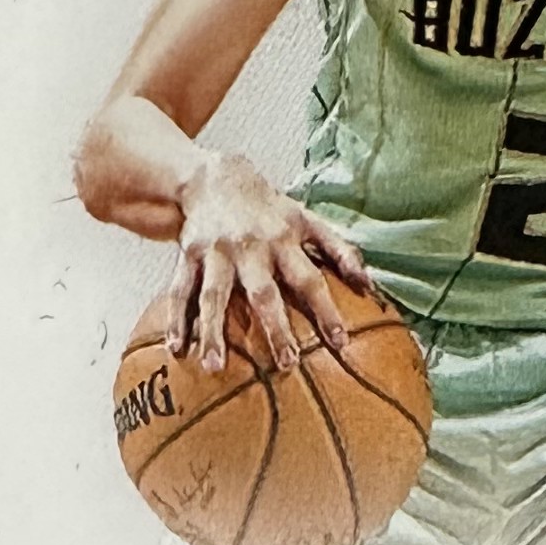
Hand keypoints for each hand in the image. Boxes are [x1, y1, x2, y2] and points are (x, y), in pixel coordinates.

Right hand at [168, 152, 368, 373]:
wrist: (214, 178)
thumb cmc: (268, 208)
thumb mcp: (307, 220)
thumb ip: (340, 250)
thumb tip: (368, 285)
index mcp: (283, 240)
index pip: (310, 279)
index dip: (326, 310)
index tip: (340, 342)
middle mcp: (249, 248)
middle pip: (262, 293)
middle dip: (275, 328)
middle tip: (286, 364)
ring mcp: (216, 252)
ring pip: (213, 296)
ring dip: (213, 332)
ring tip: (214, 367)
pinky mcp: (189, 255)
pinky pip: (180, 291)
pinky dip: (177, 320)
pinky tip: (177, 348)